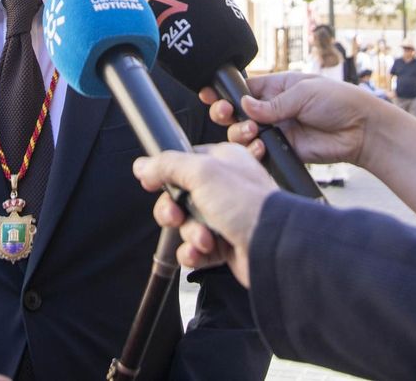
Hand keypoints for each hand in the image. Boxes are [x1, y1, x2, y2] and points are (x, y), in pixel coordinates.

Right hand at [133, 144, 276, 285]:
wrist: (273, 246)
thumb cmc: (247, 203)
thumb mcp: (202, 172)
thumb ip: (168, 166)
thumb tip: (142, 165)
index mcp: (223, 161)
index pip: (183, 163)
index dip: (166, 175)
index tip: (152, 183)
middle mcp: (224, 188)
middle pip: (179, 198)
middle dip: (173, 211)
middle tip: (176, 216)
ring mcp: (225, 217)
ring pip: (186, 225)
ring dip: (189, 234)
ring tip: (204, 239)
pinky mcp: (225, 245)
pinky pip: (196, 249)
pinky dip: (194, 253)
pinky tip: (201, 253)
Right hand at [201, 72, 383, 167]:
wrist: (362, 129)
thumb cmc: (338, 101)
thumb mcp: (303, 92)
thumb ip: (272, 103)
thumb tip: (244, 106)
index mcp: (276, 87)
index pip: (243, 89)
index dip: (224, 92)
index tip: (209, 94)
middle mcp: (272, 109)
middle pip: (236, 113)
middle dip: (225, 113)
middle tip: (226, 114)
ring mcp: (277, 131)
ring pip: (243, 134)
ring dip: (240, 133)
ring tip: (253, 132)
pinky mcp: (284, 151)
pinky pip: (260, 152)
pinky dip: (254, 152)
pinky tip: (260, 149)